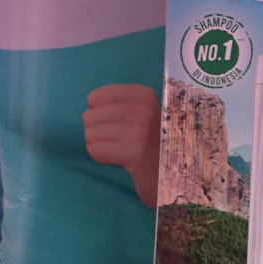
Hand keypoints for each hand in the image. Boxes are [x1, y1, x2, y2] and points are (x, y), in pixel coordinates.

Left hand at [82, 83, 160, 207]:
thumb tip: (89, 109)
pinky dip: (101, 156)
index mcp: (142, 94)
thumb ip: (117, 104)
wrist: (174, 168)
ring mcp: (137, 130)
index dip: (96, 112)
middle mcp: (141, 108)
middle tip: (115, 138)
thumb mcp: (141, 110)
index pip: (94, 98)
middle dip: (95, 130)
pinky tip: (117, 158)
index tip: (112, 121)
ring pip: (90, 134)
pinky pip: (95, 150)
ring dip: (99, 144)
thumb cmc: (151, 138)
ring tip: (117, 148)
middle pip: (89, 116)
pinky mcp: (132, 152)